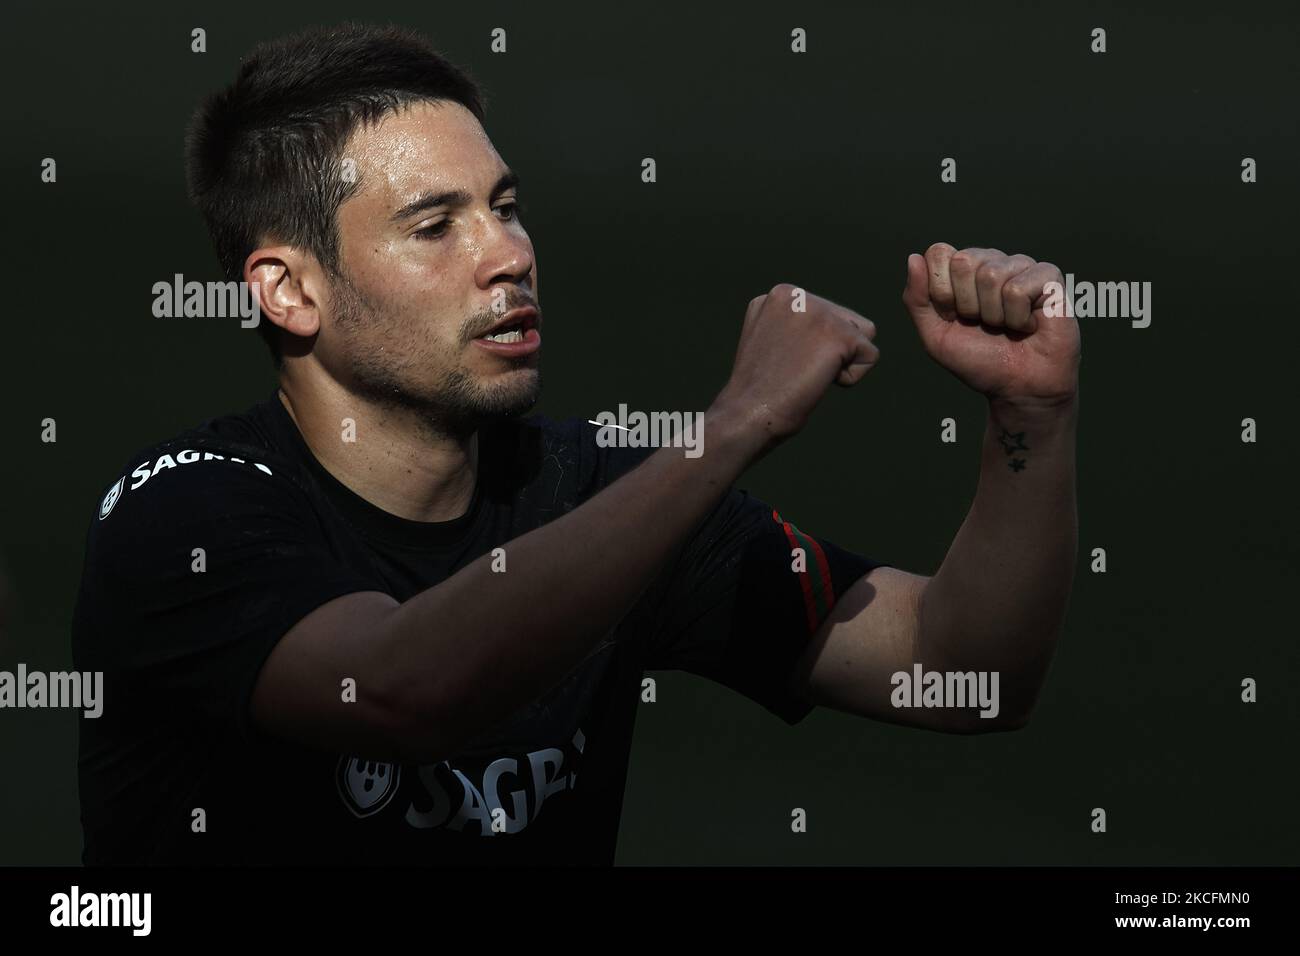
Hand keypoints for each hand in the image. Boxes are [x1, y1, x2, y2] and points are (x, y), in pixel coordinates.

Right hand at [712, 283, 878, 455]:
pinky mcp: (838, 334)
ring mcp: (818, 311)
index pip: (827, 313)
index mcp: (781, 294)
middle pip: (848, 321)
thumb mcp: (770, 339)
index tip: (783, 361)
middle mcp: (798, 294)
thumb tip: (826, 326)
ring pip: (862, 336)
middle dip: (831, 351)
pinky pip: (870, 356)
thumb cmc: (759, 390)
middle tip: (795, 370)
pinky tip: (816, 381)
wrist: (749, 414)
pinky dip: (851, 378)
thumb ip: (796, 322)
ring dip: (842, 361)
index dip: (814, 347)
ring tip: (806, 373)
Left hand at [902, 243, 1079, 407]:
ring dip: (994, 315)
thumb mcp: (935, 336)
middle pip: (964, 261)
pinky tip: (1028, 325)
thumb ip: (917, 299)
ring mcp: (1021, 266)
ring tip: (1006, 326)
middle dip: (968, 304)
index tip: (954, 317)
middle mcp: (992, 261)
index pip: (938, 253)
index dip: (941, 291)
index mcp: (963, 270)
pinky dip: (1017, 318)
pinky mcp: (1049, 277)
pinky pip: (1018, 289)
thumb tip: (913, 257)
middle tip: (984, 324)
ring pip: (991, 275)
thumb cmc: (980, 361)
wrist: (1019, 388)